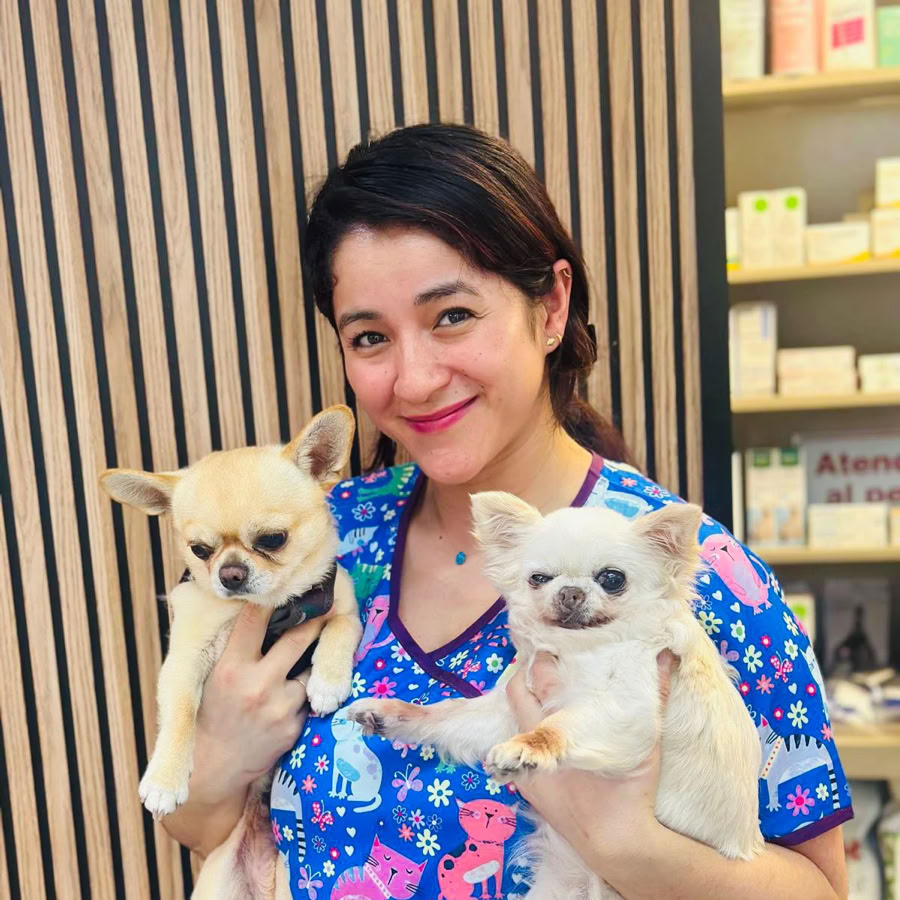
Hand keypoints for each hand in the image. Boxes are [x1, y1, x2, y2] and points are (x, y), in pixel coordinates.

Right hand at [189, 604, 318, 802]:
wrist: (216, 765)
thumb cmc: (213, 711)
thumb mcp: (212, 675)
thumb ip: (234, 645)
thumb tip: (253, 604)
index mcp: (230, 668)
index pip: (254, 620)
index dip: (271, 601)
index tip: (286, 586)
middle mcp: (256, 685)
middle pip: (297, 639)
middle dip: (315, 619)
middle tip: (327, 603)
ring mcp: (279, 708)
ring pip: (310, 668)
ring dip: (313, 659)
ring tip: (318, 646)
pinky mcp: (294, 727)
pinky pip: (309, 697)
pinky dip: (307, 691)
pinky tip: (298, 690)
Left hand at [505, 650, 676, 871]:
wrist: (617, 842)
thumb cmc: (630, 788)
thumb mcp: (645, 737)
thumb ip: (654, 693)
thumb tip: (665, 655)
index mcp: (559, 724)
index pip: (538, 676)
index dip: (540, 655)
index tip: (550, 639)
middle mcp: (535, 740)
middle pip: (516, 691)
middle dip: (526, 671)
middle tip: (544, 657)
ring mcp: (527, 765)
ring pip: (512, 719)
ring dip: (524, 700)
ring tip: (541, 687)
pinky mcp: (527, 787)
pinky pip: (515, 748)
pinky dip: (524, 732)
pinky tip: (541, 727)